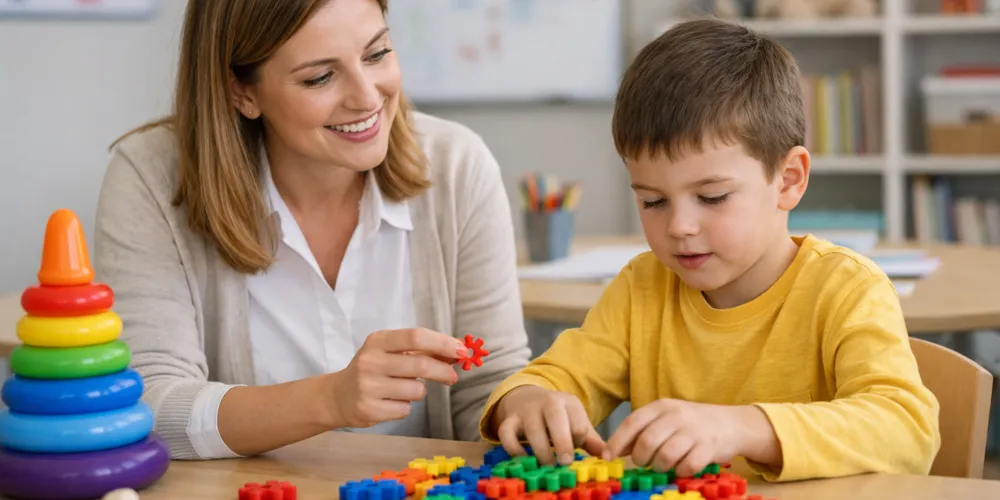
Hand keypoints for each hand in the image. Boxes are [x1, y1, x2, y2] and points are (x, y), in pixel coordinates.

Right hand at [325, 328, 465, 428]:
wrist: (338, 396)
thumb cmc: (373, 369)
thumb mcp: (391, 353)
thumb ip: (421, 350)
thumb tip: (457, 351)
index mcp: (377, 341)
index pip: (415, 337)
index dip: (442, 343)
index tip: (461, 350)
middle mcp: (370, 361)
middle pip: (420, 364)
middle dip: (443, 370)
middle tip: (453, 376)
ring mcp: (368, 387)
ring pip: (416, 390)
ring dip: (419, 391)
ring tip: (404, 389)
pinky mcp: (369, 409)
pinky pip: (406, 409)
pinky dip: (406, 406)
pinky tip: (391, 401)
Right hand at [494, 386, 606, 465]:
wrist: (528, 398)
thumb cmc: (559, 417)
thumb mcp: (576, 422)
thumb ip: (591, 440)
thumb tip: (609, 457)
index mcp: (569, 402)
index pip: (578, 423)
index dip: (578, 440)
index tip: (575, 448)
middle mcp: (547, 402)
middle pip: (555, 418)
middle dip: (562, 442)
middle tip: (565, 463)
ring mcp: (526, 410)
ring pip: (532, 428)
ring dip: (541, 451)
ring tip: (547, 466)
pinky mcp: (509, 420)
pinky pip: (506, 434)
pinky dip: (514, 449)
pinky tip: (524, 459)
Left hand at [604, 400, 778, 476]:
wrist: (731, 423)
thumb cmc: (691, 424)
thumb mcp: (665, 420)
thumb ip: (641, 431)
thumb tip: (615, 448)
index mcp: (662, 406)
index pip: (633, 422)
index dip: (617, 441)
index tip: (608, 456)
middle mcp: (677, 415)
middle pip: (647, 442)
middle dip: (641, 458)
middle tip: (645, 462)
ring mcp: (694, 431)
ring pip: (665, 456)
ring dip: (660, 466)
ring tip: (664, 465)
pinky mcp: (709, 447)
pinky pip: (686, 466)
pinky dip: (680, 471)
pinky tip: (682, 467)